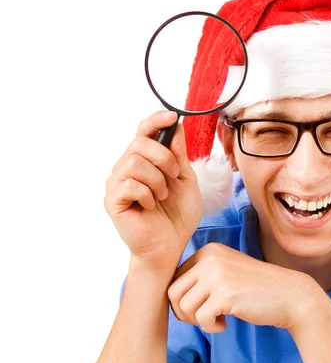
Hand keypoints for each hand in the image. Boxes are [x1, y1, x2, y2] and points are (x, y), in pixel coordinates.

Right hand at [104, 111, 202, 272]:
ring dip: (157, 180)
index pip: (143, 131)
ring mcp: (117, 183)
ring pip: (135, 162)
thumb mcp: (185, 179)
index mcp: (144, 160)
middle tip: (173, 176)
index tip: (172, 116)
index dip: (155, 120)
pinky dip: (147, 194)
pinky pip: (130, 184)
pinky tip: (150, 206)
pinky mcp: (112, 200)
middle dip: (164, 158)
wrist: (171, 245)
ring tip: (162, 195)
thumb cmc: (177, 214)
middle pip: (140, 143)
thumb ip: (178, 155)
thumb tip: (175, 127)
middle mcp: (126, 167)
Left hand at [168, 243, 319, 332]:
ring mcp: (217, 274)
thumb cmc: (256, 288)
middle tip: (203, 318)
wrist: (288, 294)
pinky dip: (211, 328)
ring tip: (216, 320)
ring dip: (198, 321)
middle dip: (183, 312)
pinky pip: (201, 319)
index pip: (175, 278)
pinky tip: (225, 324)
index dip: (182, 299)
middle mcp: (210, 258)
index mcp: (208, 250)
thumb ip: (201, 275)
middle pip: (173, 292)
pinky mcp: (225, 294)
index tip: (201, 308)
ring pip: (184, 307)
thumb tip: (169, 295)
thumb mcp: (226, 271)